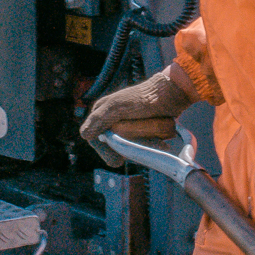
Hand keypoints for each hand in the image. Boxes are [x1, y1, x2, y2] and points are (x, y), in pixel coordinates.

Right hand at [80, 66, 194, 166]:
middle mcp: (110, 118)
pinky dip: (147, 144)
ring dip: (140, 147)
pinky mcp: (138, 128)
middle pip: (112, 145)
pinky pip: (138, 142)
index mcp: (100, 111)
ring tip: (154, 143)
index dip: (105, 151)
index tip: (118, 160)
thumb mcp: (117, 107)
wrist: (169, 94)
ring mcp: (125, 124)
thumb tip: (84, 135)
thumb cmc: (143, 99)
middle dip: (127, 149)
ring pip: (127, 145)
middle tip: (142, 148)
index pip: (94, 139)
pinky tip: (158, 142)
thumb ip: (100, 119)